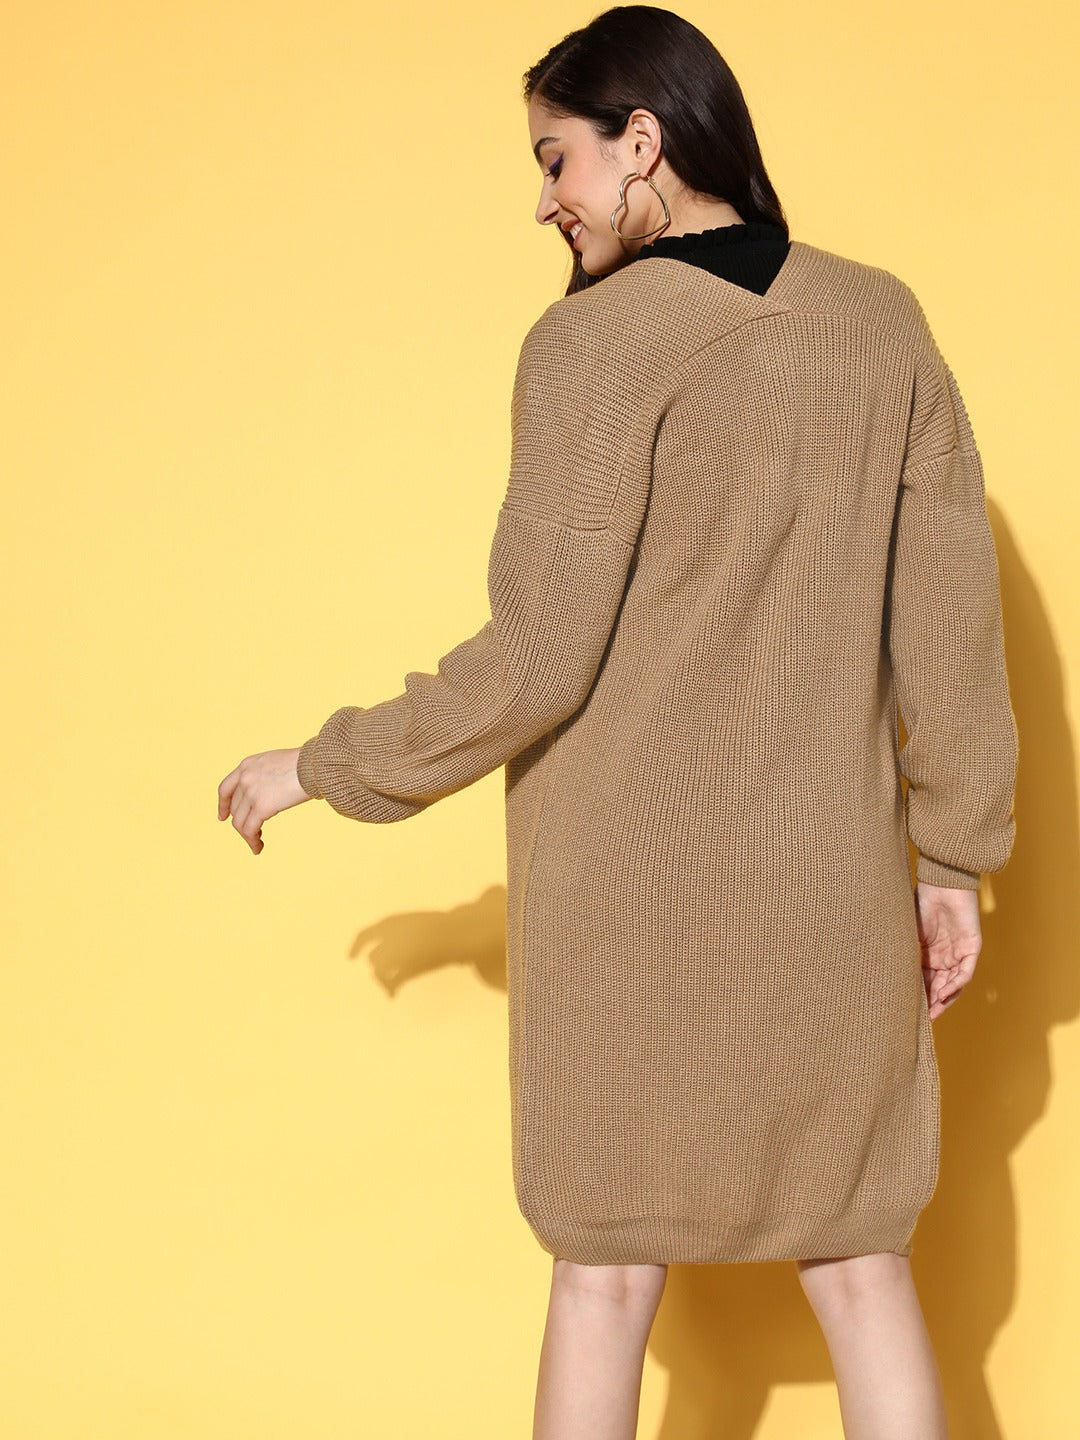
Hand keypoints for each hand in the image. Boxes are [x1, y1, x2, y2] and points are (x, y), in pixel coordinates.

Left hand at [218, 747, 309, 854]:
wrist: (314, 765)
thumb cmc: (305, 764)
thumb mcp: (276, 762)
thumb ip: (265, 775)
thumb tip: (270, 792)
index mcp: (247, 765)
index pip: (226, 788)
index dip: (223, 805)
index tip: (222, 817)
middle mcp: (245, 778)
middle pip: (234, 809)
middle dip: (240, 823)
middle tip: (252, 833)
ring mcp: (251, 792)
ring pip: (239, 822)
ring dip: (247, 836)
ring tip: (257, 844)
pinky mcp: (261, 807)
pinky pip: (249, 830)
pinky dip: (252, 842)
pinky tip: (258, 847)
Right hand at [913, 881, 981, 1019]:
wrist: (942, 882)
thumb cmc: (923, 901)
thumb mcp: (911, 932)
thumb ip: (907, 952)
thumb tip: (890, 972)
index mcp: (931, 952)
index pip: (927, 979)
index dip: (921, 995)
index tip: (911, 1011)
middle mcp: (946, 955)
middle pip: (941, 985)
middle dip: (934, 1003)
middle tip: (925, 1019)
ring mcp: (960, 952)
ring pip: (954, 983)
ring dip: (945, 998)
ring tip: (934, 1012)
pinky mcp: (971, 948)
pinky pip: (965, 972)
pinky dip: (956, 984)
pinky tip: (944, 993)